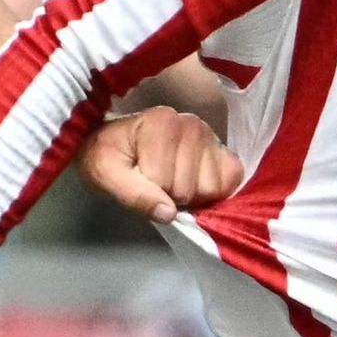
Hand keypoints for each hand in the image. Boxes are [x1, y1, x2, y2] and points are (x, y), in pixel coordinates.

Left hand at [82, 106, 242, 225]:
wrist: (118, 144)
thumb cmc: (108, 156)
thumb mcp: (104, 175)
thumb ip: (133, 195)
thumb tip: (168, 213)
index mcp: (161, 122)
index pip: (163, 182)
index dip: (149, 193)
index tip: (137, 179)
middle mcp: (191, 124)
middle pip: (188, 188)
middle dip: (170, 195)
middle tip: (155, 183)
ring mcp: (211, 136)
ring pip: (210, 189)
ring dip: (191, 195)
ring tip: (172, 180)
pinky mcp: (224, 151)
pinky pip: (231, 181)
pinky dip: (215, 191)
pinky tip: (195, 182)